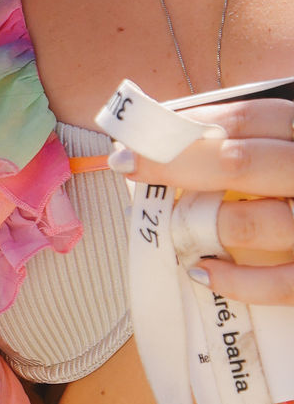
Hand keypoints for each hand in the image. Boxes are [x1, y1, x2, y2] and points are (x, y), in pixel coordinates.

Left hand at [111, 99, 293, 305]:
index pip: (246, 120)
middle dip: (174, 163)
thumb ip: (252, 142)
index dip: (187, 123)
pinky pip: (282, 283)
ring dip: (202, 223)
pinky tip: (202, 270)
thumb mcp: (288, 150)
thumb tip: (174, 135)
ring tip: (167, 221)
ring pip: (257, 222)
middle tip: (126, 164)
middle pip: (240, 163)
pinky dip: (238, 280)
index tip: (136, 131)